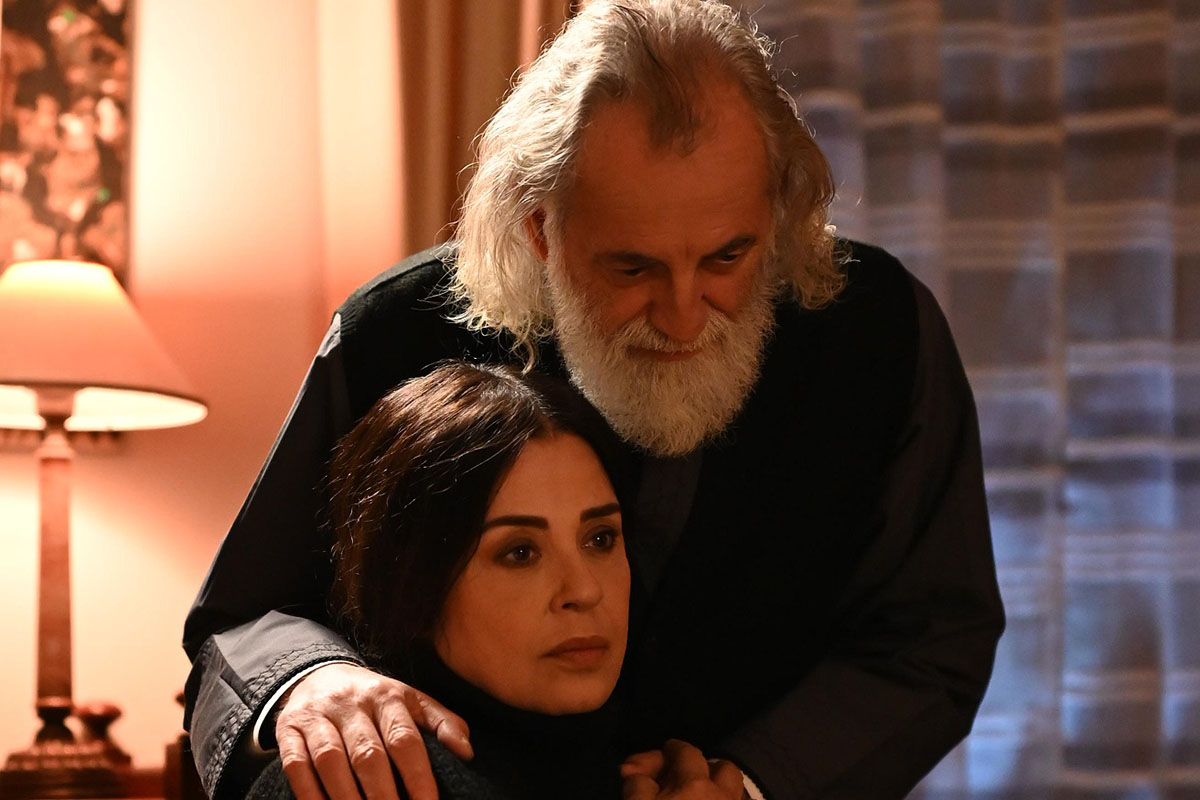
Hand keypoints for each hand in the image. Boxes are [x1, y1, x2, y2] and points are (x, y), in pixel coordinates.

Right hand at [275, 662, 471, 799]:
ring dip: (347, 797)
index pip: (404, 739)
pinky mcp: (288, 729)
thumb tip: (467, 752)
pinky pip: (296, 764)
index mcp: (388, 696)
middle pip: (368, 754)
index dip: (417, 776)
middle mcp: (352, 703)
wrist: (319, 674)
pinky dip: (310, 793)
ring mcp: (318, 715)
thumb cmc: (375, 700)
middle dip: (383, 794)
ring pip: (331, 760)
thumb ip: (442, 722)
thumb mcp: (411, 701)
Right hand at [621, 740, 744, 798]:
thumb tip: (637, 774)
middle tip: (686, 777)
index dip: (673, 748)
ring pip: (736, 791)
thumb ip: (638, 785)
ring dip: (719, 787)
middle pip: (724, 769)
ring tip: (698, 795)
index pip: (686, 752)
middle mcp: (722, 795)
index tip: (666, 749)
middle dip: (706, 767)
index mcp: (695, 784)